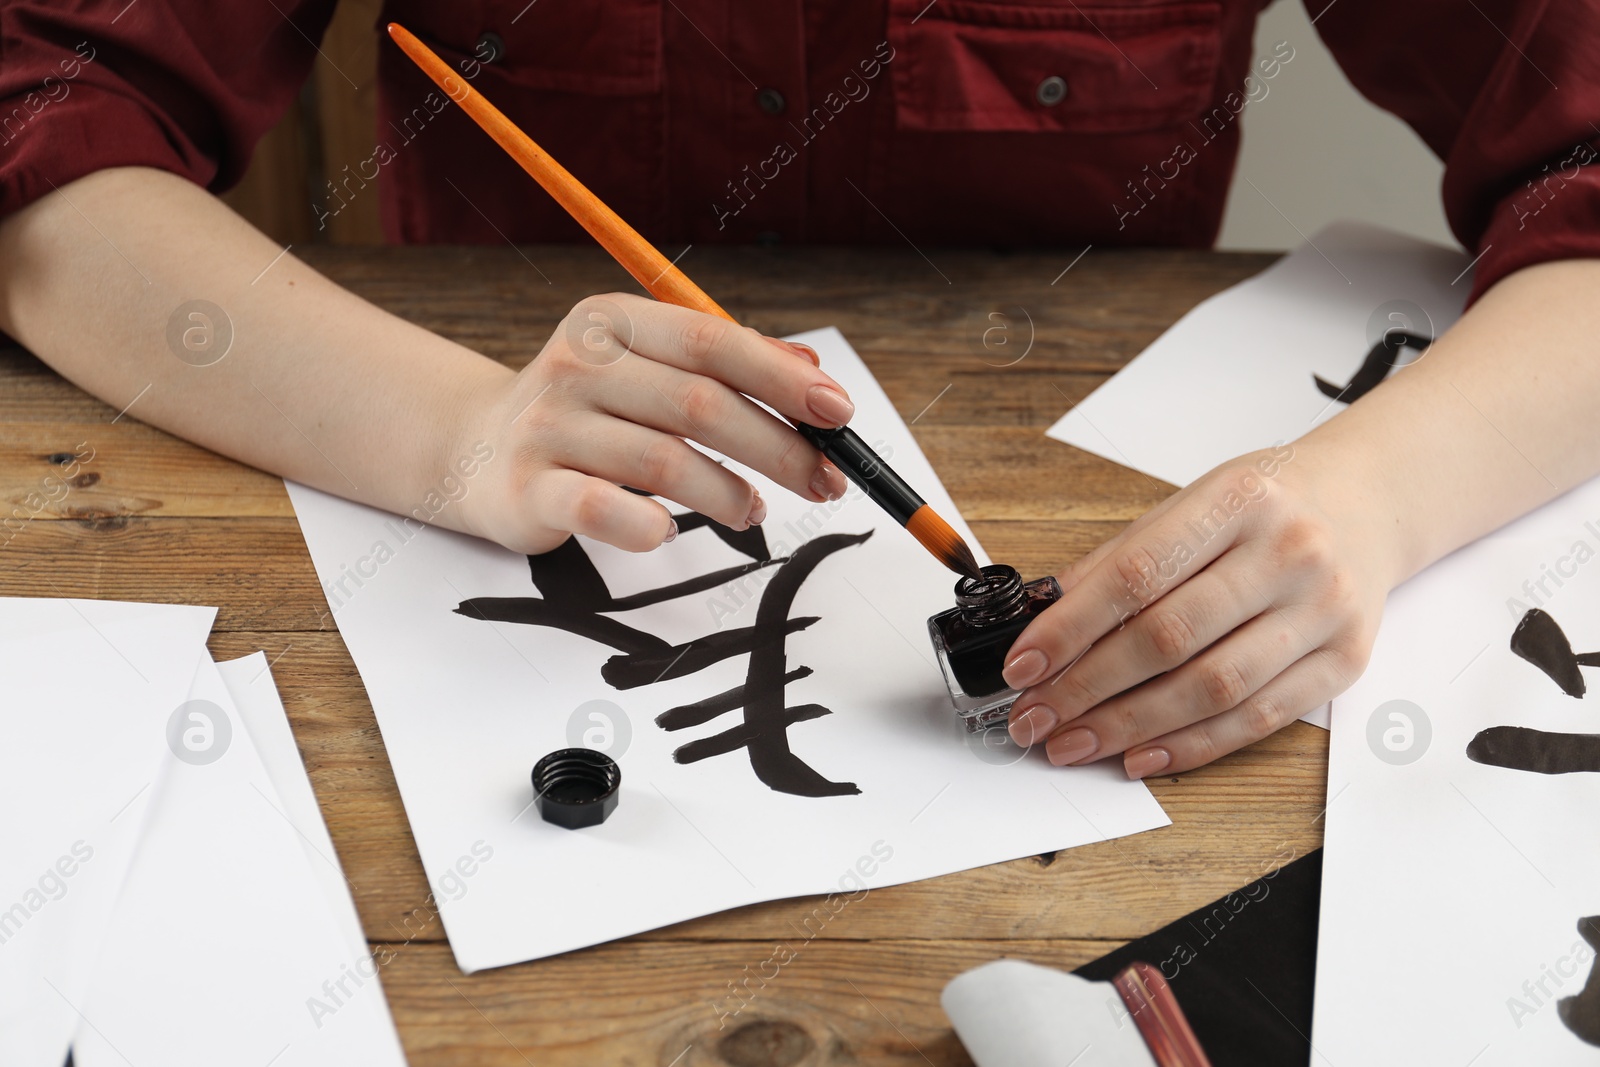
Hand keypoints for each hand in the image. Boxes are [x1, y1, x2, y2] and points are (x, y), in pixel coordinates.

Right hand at [455, 293, 851, 553]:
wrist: (476, 448)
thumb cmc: (590, 411)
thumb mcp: (648, 370)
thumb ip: (725, 367)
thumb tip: (812, 370)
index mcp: (612, 321)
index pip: (711, 341)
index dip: (783, 378)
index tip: (840, 413)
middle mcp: (577, 364)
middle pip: (698, 404)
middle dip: (778, 447)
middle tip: (825, 481)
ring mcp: (548, 427)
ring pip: (663, 462)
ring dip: (728, 494)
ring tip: (755, 512)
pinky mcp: (528, 489)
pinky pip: (602, 510)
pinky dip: (650, 526)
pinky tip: (673, 533)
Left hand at [999, 443, 1396, 777]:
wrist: (1368, 503)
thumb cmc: (1266, 507)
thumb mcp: (1191, 505)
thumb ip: (1120, 561)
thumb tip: (1044, 623)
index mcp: (1238, 500)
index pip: (1136, 574)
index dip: (1070, 628)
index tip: (1022, 666)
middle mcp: (1289, 553)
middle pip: (1169, 638)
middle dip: (1087, 688)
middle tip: (1035, 717)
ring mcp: (1324, 610)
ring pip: (1212, 688)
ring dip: (1130, 728)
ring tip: (1074, 743)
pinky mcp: (1345, 661)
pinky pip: (1257, 718)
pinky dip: (1191, 746)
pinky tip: (1140, 756)